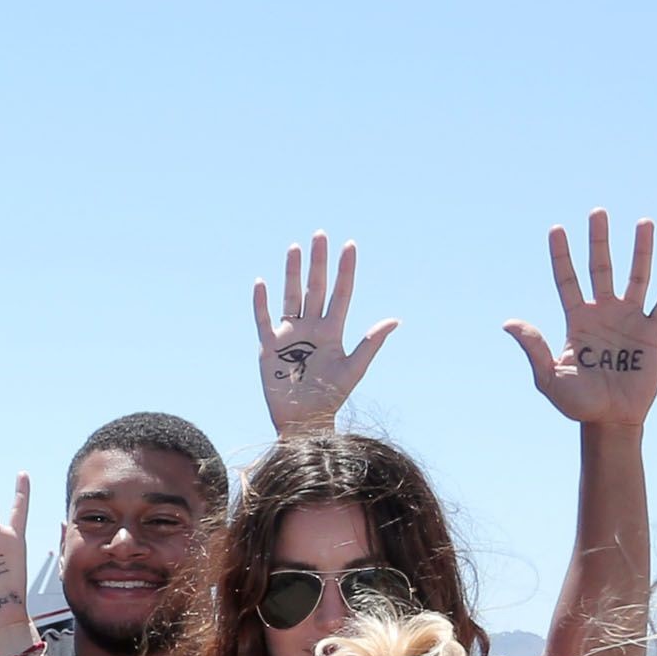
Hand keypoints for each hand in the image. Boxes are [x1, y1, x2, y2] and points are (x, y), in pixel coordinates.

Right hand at [254, 230, 396, 435]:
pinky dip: (261, 302)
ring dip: (291, 272)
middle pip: (315, 287)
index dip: (345, 270)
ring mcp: (289, 335)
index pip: (341, 293)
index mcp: (333, 331)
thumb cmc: (331, 398)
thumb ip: (371, 343)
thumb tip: (395, 320)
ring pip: (291, 296)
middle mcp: (311, 327)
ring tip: (294, 248)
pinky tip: (262, 283)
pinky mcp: (269, 348)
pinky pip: (264, 320)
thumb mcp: (354, 369)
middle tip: (320, 235)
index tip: (350, 245)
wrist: (304, 421)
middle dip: (318, 261)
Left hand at [502, 210, 656, 431]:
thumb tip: (508, 323)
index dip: (561, 256)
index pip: (566, 281)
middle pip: (600, 269)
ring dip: (640, 251)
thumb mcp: (549, 378)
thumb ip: (534, 348)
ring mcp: (629, 320)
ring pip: (636, 277)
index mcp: (577, 321)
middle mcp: (603, 314)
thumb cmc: (577, 403)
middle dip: (599, 242)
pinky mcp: (652, 333)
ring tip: (643, 222)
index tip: (556, 229)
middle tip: (597, 212)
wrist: (611, 420)